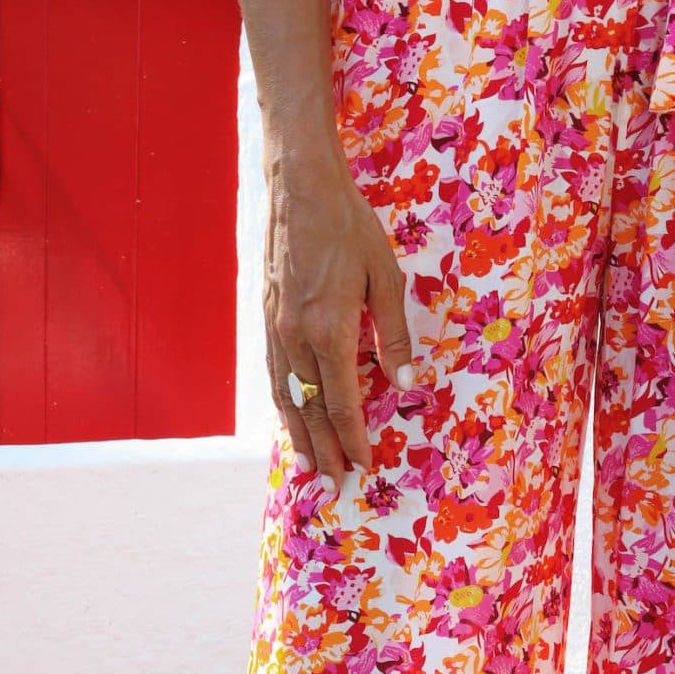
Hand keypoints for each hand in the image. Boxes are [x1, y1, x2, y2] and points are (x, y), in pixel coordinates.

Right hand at [261, 136, 413, 493]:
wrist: (299, 188)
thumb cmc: (350, 227)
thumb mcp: (385, 279)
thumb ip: (395, 337)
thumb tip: (408, 388)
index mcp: (329, 329)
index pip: (342, 401)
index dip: (354, 438)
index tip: (364, 465)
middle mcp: (295, 336)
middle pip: (310, 409)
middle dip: (324, 450)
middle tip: (334, 486)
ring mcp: (275, 329)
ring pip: (286, 397)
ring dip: (298, 436)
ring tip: (308, 467)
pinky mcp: (266, 318)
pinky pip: (274, 375)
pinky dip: (282, 405)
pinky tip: (289, 420)